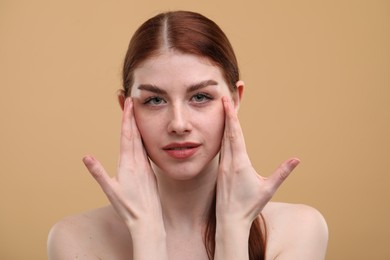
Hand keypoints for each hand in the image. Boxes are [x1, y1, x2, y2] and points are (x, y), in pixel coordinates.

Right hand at [82, 97, 163, 230]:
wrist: (148, 219)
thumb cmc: (128, 207)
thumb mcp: (110, 190)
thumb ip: (98, 172)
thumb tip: (86, 156)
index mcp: (129, 163)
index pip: (127, 135)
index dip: (127, 118)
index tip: (128, 103)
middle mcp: (139, 161)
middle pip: (135, 134)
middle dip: (132, 116)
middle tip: (131, 100)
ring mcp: (146, 165)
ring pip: (141, 141)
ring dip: (137, 125)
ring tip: (135, 113)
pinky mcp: (150, 170)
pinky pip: (145, 150)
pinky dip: (142, 139)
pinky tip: (142, 136)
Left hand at [216, 96, 299, 225]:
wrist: (229, 220)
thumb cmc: (249, 206)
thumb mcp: (268, 189)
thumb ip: (282, 173)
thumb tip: (297, 159)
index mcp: (239, 162)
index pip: (234, 133)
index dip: (231, 115)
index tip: (227, 100)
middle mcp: (228, 160)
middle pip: (227, 130)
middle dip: (228, 110)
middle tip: (227, 93)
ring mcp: (222, 164)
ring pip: (223, 137)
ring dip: (225, 120)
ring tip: (225, 104)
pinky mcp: (220, 168)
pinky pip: (221, 146)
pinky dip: (223, 133)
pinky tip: (224, 128)